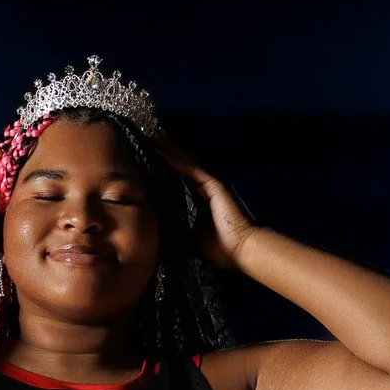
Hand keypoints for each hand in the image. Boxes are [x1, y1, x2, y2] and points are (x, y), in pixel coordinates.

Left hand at [161, 147, 257, 269]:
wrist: (239, 250)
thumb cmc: (220, 248)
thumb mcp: (193, 237)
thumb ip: (180, 228)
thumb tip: (161, 231)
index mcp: (199, 200)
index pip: (180, 179)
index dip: (167, 167)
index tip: (151, 158)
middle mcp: (204, 189)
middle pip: (183, 166)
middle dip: (168, 153)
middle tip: (150, 140)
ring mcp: (210, 185)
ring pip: (186, 164)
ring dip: (171, 151)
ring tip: (154, 139)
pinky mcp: (214, 185)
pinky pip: (192, 170)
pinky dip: (178, 162)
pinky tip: (164, 153)